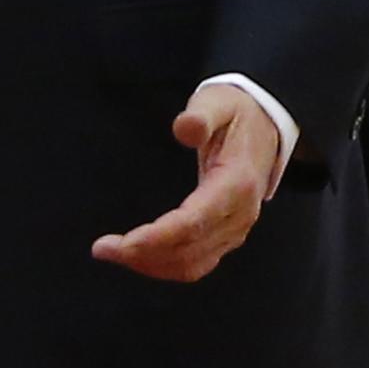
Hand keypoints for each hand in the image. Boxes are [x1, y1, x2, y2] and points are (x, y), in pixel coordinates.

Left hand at [91, 82, 277, 281]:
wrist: (266, 125)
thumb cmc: (236, 113)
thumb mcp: (218, 102)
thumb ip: (200, 114)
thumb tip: (184, 128)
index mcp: (236, 184)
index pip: (195, 222)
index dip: (158, 236)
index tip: (124, 242)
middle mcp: (239, 215)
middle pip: (190, 249)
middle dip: (144, 254)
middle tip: (102, 249)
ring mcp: (235, 229)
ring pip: (193, 263)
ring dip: (152, 265)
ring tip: (112, 254)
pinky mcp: (227, 234)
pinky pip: (197, 261)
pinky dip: (166, 265)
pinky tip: (138, 257)